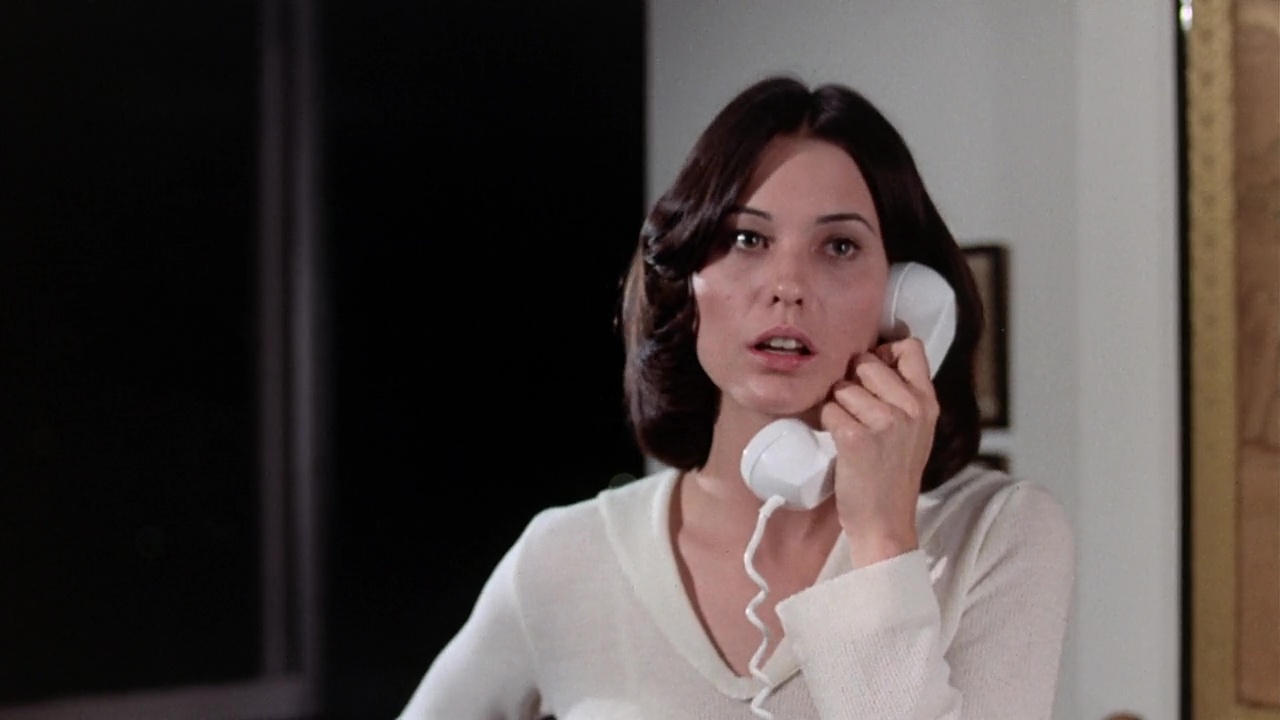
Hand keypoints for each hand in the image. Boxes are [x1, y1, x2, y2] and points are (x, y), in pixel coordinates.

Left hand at [819, 337, 938, 567]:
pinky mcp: (856, 437)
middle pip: (867, 362)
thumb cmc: (892, 476)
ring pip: (842, 386)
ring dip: (838, 405)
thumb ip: (902, 396)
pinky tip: (840, 443)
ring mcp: (885, 421)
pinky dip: (827, 423)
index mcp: (927, 403)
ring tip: (850, 431)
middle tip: (857, 412)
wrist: (885, 523)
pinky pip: (829, 409)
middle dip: (853, 381)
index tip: (874, 370)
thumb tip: (874, 358)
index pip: (910, 347)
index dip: (885, 351)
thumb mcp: (914, 431)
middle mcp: (910, 407)